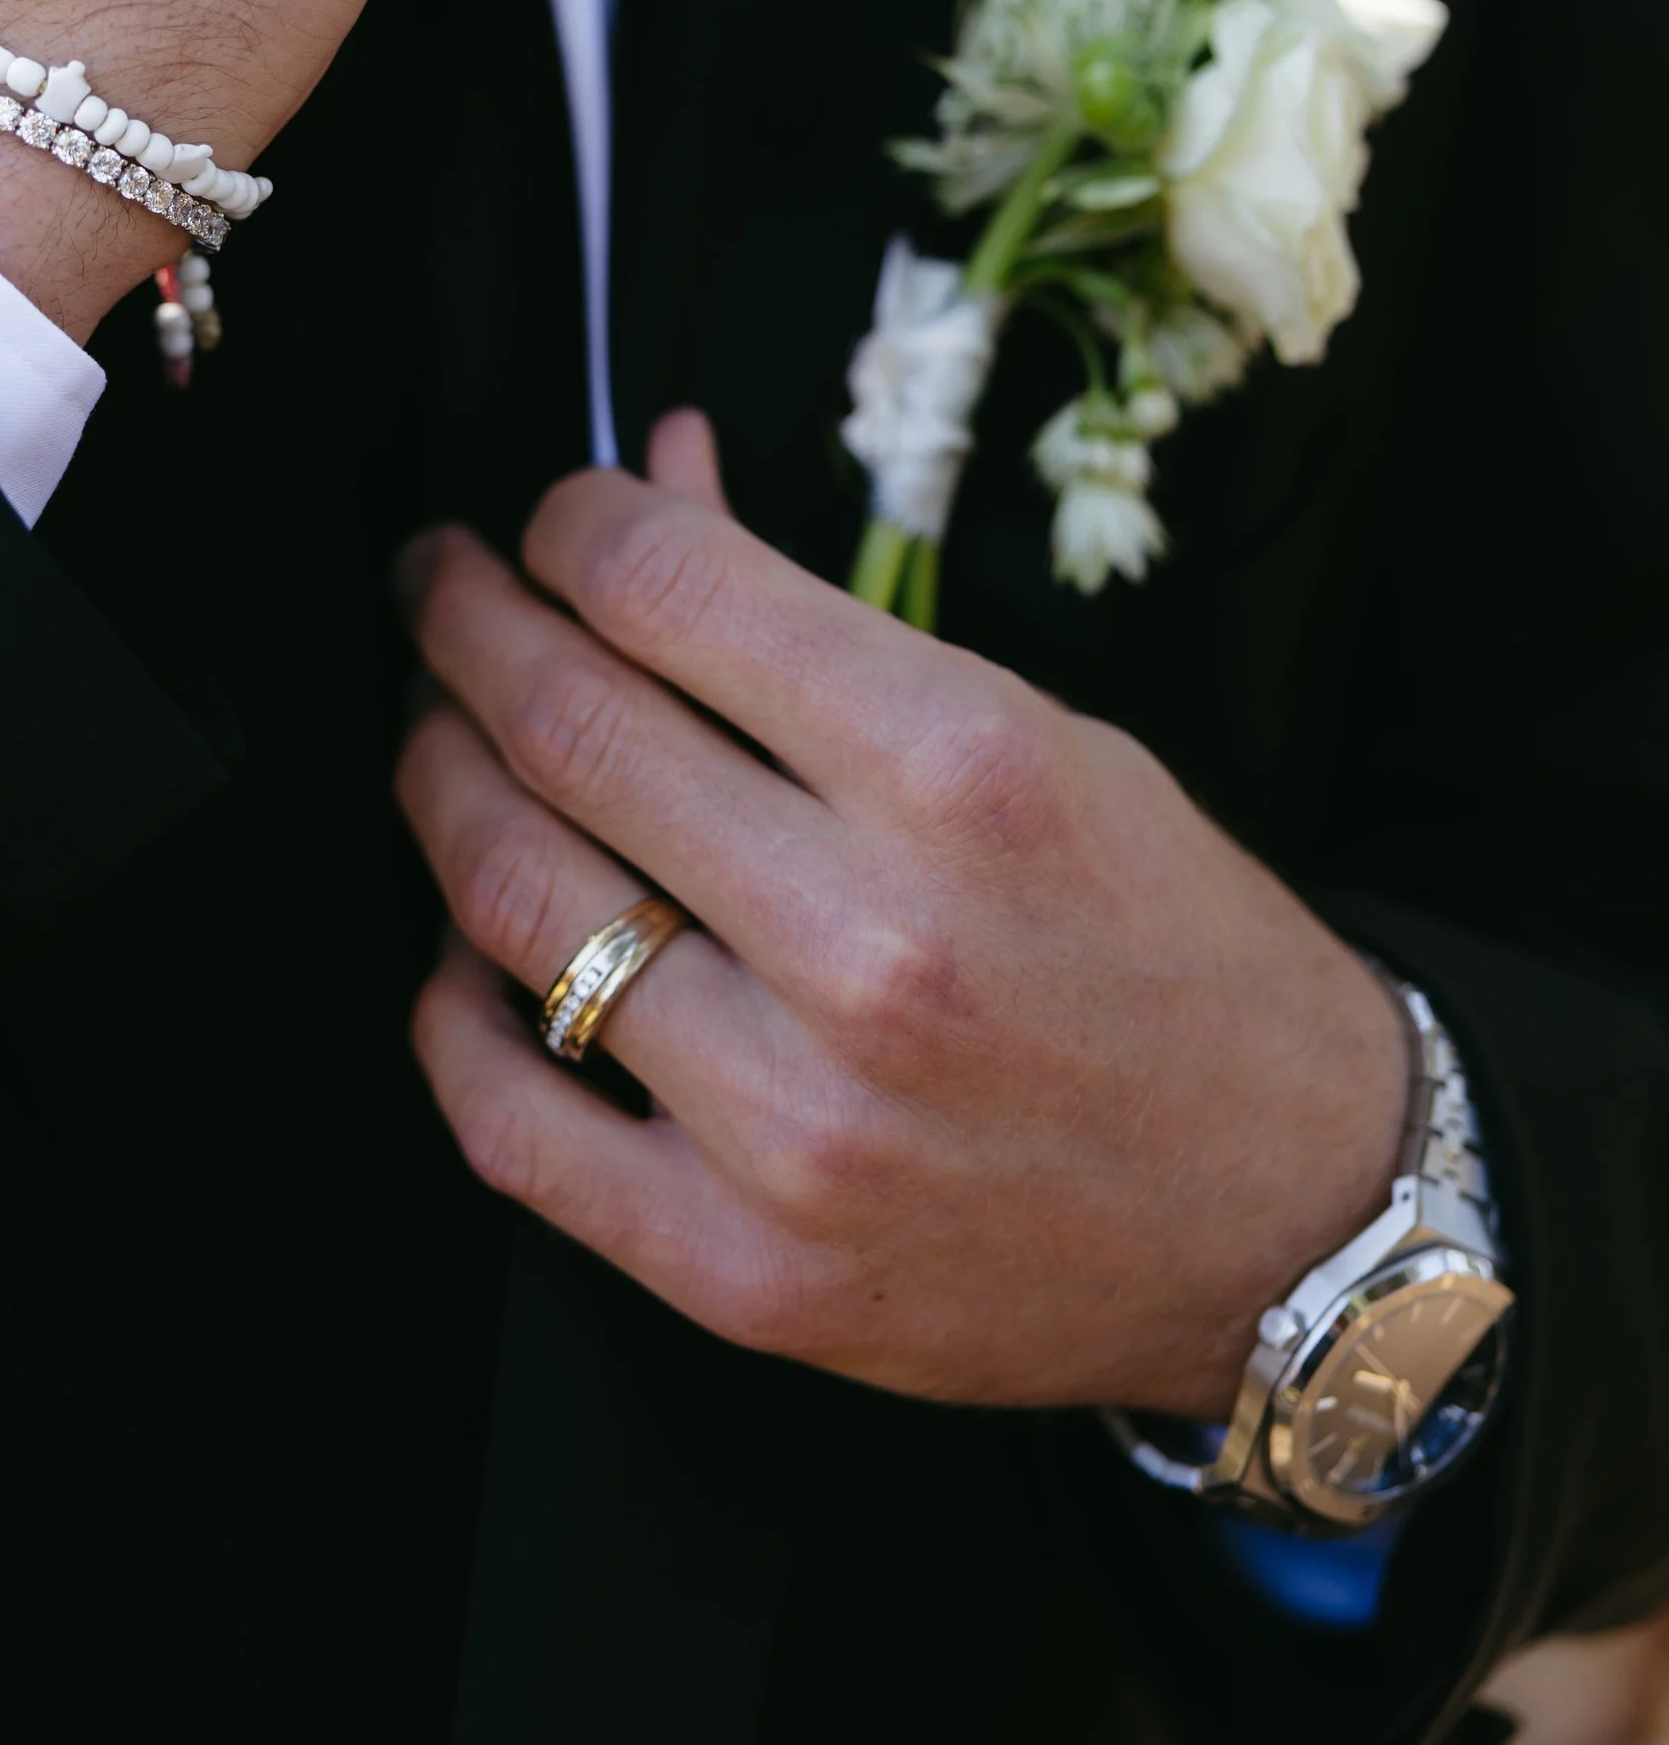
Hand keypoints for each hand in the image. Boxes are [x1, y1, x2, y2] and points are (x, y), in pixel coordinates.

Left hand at [396, 416, 1408, 1419]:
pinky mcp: (747, 1270)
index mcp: (959, 773)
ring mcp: (798, 1123)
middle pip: (564, 725)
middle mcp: (870, 943)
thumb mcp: (1037, 732)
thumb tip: (654, 473)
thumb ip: (821, 618)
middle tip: (441, 591)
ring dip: (439, 782)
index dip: (571, 523)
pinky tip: (460, 944)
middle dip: (468, 623)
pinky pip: (509, 1122)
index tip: (551, 520)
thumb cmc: (1167, 946)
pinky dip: (448, 1008)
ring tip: (438, 733)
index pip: (665, 588)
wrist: (1307, 1216)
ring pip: (508, 901)